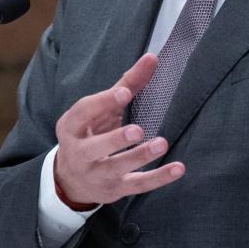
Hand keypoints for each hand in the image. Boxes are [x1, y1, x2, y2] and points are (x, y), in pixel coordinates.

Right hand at [53, 54, 184, 206]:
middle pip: (93, 148)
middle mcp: (79, 153)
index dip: (103, 102)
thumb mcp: (101, 111)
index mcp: (71, 127)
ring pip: (116, 168)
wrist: (72, 180)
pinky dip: (158, 178)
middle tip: (137, 130)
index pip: (83, 113)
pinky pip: (137, 185)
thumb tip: (152, 58)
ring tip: (160, 144)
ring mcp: (96, 174)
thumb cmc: (91, 134)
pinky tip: (178, 168)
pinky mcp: (115, 190)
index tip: (125, 92)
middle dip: (114, 139)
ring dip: (138, 157)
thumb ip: (126, 84)